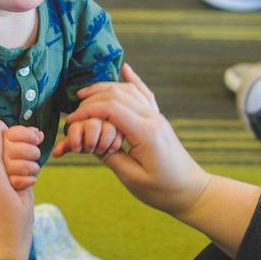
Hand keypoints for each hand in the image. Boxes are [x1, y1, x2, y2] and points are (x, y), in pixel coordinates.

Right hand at [3, 125, 43, 189]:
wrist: (9, 189)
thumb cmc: (17, 163)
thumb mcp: (21, 145)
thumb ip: (28, 136)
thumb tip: (38, 134)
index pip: (11, 134)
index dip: (27, 135)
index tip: (36, 139)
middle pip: (12, 149)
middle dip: (31, 151)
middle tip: (36, 154)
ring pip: (16, 166)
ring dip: (32, 167)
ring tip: (34, 168)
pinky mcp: (2, 187)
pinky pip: (16, 181)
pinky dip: (28, 180)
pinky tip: (31, 179)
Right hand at [54, 64, 210, 219]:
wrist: (190, 190)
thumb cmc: (162, 189)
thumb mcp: (132, 178)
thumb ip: (109, 156)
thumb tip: (89, 140)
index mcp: (145, 132)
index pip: (110, 108)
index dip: (86, 112)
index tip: (70, 122)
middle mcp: (151, 117)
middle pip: (116, 94)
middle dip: (90, 100)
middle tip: (73, 115)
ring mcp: (156, 115)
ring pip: (127, 90)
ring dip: (104, 88)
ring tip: (83, 96)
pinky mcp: (158, 118)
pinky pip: (144, 92)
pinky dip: (133, 80)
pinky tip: (125, 69)